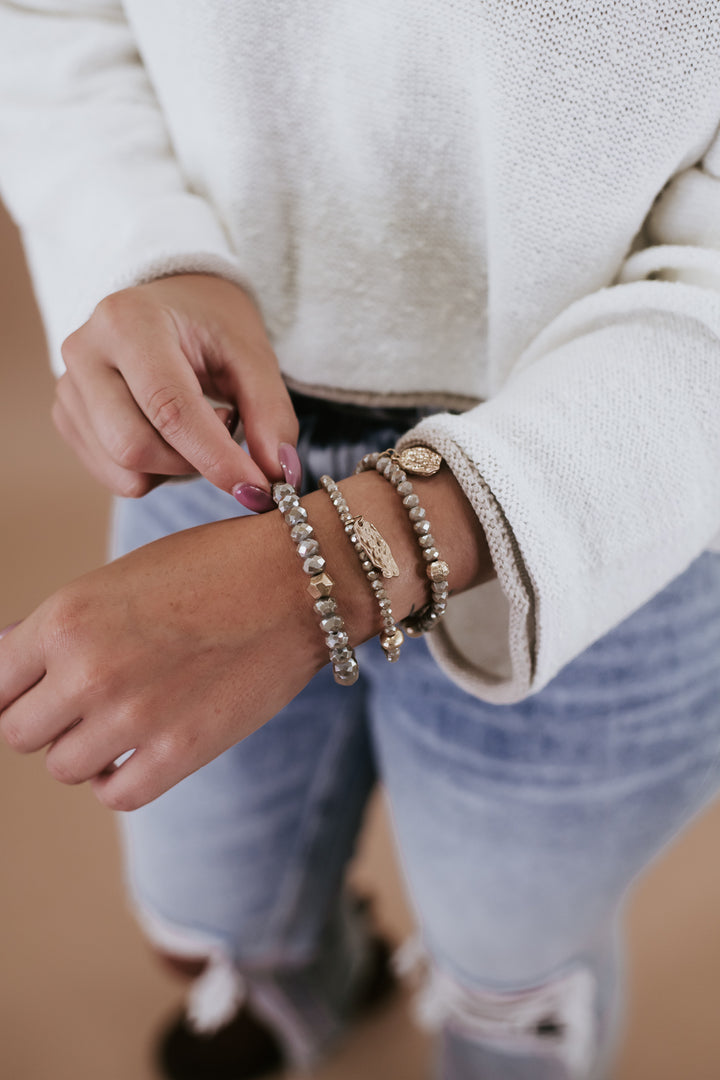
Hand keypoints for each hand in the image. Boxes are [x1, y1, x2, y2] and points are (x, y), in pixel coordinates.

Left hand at [0, 464, 493, 810]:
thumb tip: (10, 660)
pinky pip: (116, 793)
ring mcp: (131, 718)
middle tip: (82, 703)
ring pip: (63, 766)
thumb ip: (64, 626)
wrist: (299, 581)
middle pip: (19, 732)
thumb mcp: (122, 578)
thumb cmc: (213, 567)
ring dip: (83, 749)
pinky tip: (137, 752)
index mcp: (65, 617)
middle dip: (46, 718)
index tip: (38, 688)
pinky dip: (118, 779)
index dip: (15, 686)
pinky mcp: (179, 753)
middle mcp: (86, 671)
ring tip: (118, 722)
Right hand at [53, 273, 299, 503]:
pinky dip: (154, 471)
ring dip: (175, 469)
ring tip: (198, 426)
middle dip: (193, 462)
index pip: (169, 409)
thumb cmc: (212, 325)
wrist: (171, 302)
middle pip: (135, 448)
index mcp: (128, 322)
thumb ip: (271, 414)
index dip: (216, 457)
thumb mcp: (253, 356)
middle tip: (228, 428)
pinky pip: (114, 476)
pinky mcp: (66, 418)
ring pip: (123, 471)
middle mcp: (85, 352)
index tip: (258, 488)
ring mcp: (68, 388)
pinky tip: (169, 434)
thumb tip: (278, 475)